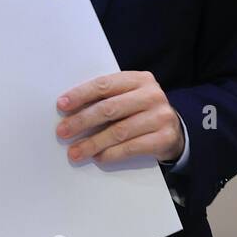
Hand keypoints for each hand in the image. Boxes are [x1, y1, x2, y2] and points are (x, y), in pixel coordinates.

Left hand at [56, 71, 184, 165]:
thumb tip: (70, 111)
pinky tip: (97, 157)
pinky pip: (131, 147)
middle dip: (82, 121)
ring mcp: (160, 116)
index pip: (105, 84)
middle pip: (110, 108)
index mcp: (139, 79)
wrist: (174, 131)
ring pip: (119, 131)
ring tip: (75, 152)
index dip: (81, 95)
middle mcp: (152, 95)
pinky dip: (111, 153)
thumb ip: (107, 98)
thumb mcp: (129, 97)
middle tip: (62, 132)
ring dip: (93, 143)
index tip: (62, 105)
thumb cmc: (141, 112)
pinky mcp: (164, 137)